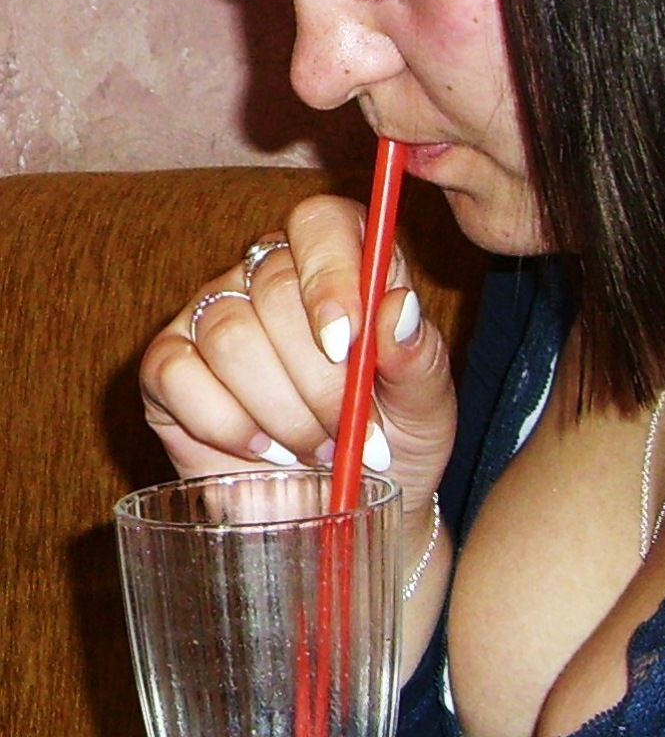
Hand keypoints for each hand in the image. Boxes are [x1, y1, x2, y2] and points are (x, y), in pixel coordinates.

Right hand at [140, 193, 456, 513]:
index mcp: (342, 259)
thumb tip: (398, 308)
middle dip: (319, 378)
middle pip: (275, 289)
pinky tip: (264, 450)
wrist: (346, 513)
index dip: (331, 276)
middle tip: (349, 434)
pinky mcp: (167, 367)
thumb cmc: (393, 443)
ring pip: (229, 335)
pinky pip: (175, 374)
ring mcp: (210, 314)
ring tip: (317, 450)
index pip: (320, 223)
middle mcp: (269, 273)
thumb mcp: (426, 406)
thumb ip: (418, 355)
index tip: (348, 345)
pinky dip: (224, 424)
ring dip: (281, 410)